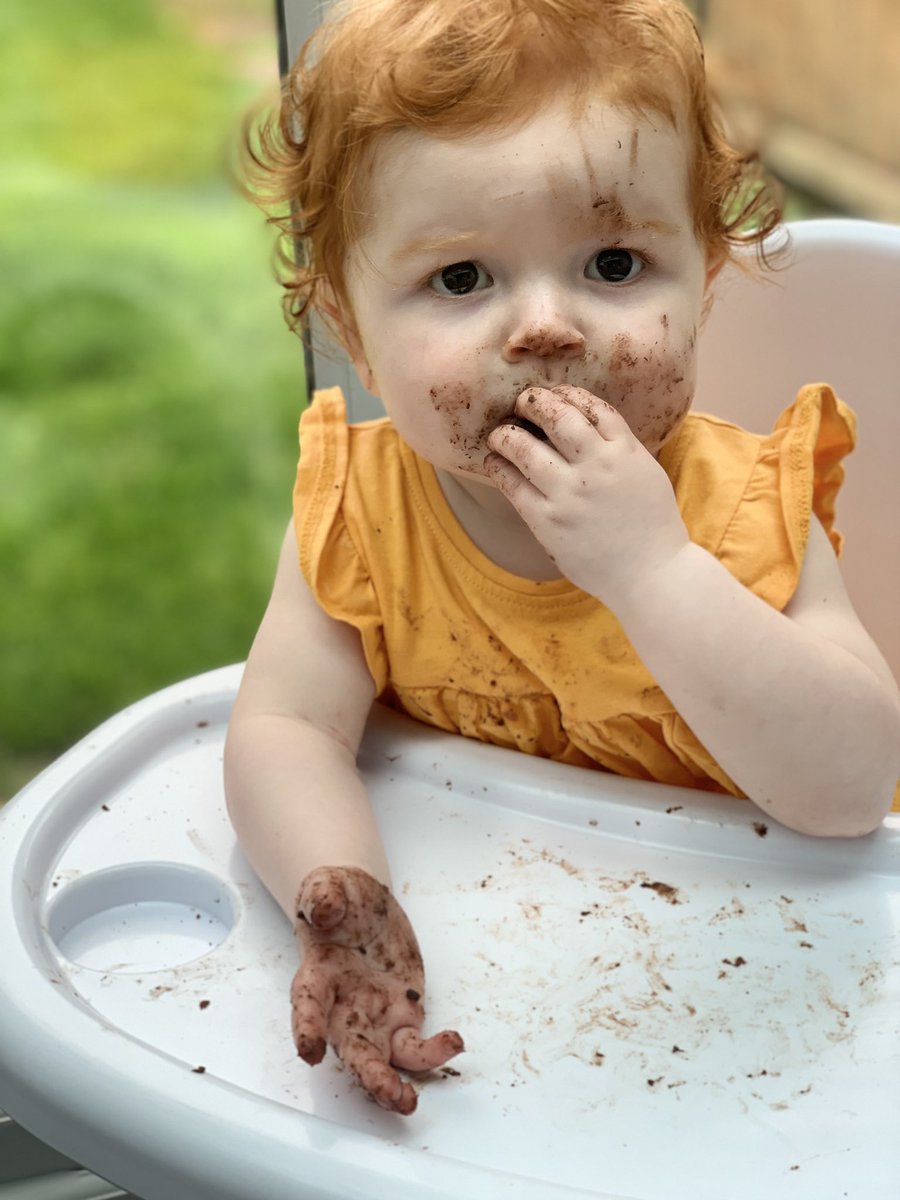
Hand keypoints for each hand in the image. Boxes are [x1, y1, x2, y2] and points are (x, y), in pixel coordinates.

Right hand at [291, 866, 463, 1114]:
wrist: (357, 905)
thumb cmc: (334, 899)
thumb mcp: (325, 886)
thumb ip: (323, 897)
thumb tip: (326, 909)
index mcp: (317, 975)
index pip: (308, 1003)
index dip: (306, 1027)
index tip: (309, 1049)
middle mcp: (342, 1008)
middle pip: (350, 1047)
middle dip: (367, 1073)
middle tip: (384, 1090)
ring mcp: (373, 1018)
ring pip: (381, 1060)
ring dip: (393, 1084)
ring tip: (408, 1101)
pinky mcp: (401, 1019)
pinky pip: (415, 1047)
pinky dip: (434, 1052)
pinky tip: (453, 1042)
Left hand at [483, 384, 689, 606]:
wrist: (652, 575)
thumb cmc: (652, 527)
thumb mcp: (646, 474)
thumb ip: (619, 448)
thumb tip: (586, 426)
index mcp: (625, 451)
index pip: (591, 406)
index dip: (567, 393)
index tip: (553, 393)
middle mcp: (596, 466)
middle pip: (556, 416)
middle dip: (532, 402)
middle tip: (521, 403)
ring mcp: (570, 493)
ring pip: (524, 447)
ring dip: (506, 435)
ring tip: (498, 435)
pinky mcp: (548, 521)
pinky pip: (513, 485)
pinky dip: (499, 468)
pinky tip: (494, 463)